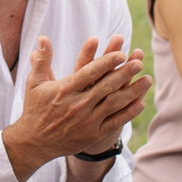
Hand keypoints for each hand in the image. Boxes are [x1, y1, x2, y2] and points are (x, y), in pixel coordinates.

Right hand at [1, 36, 148, 179]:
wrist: (34, 143)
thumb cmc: (35, 109)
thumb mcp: (34, 83)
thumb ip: (42, 60)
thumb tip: (43, 38)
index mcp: (65, 90)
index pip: (90, 72)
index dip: (107, 62)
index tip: (121, 53)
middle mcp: (78, 104)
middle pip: (106, 86)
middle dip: (125, 73)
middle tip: (139, 62)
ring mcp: (87, 120)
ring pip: (114, 103)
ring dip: (133, 91)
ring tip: (147, 79)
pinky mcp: (92, 134)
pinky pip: (115, 121)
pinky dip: (129, 112)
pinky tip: (140, 102)